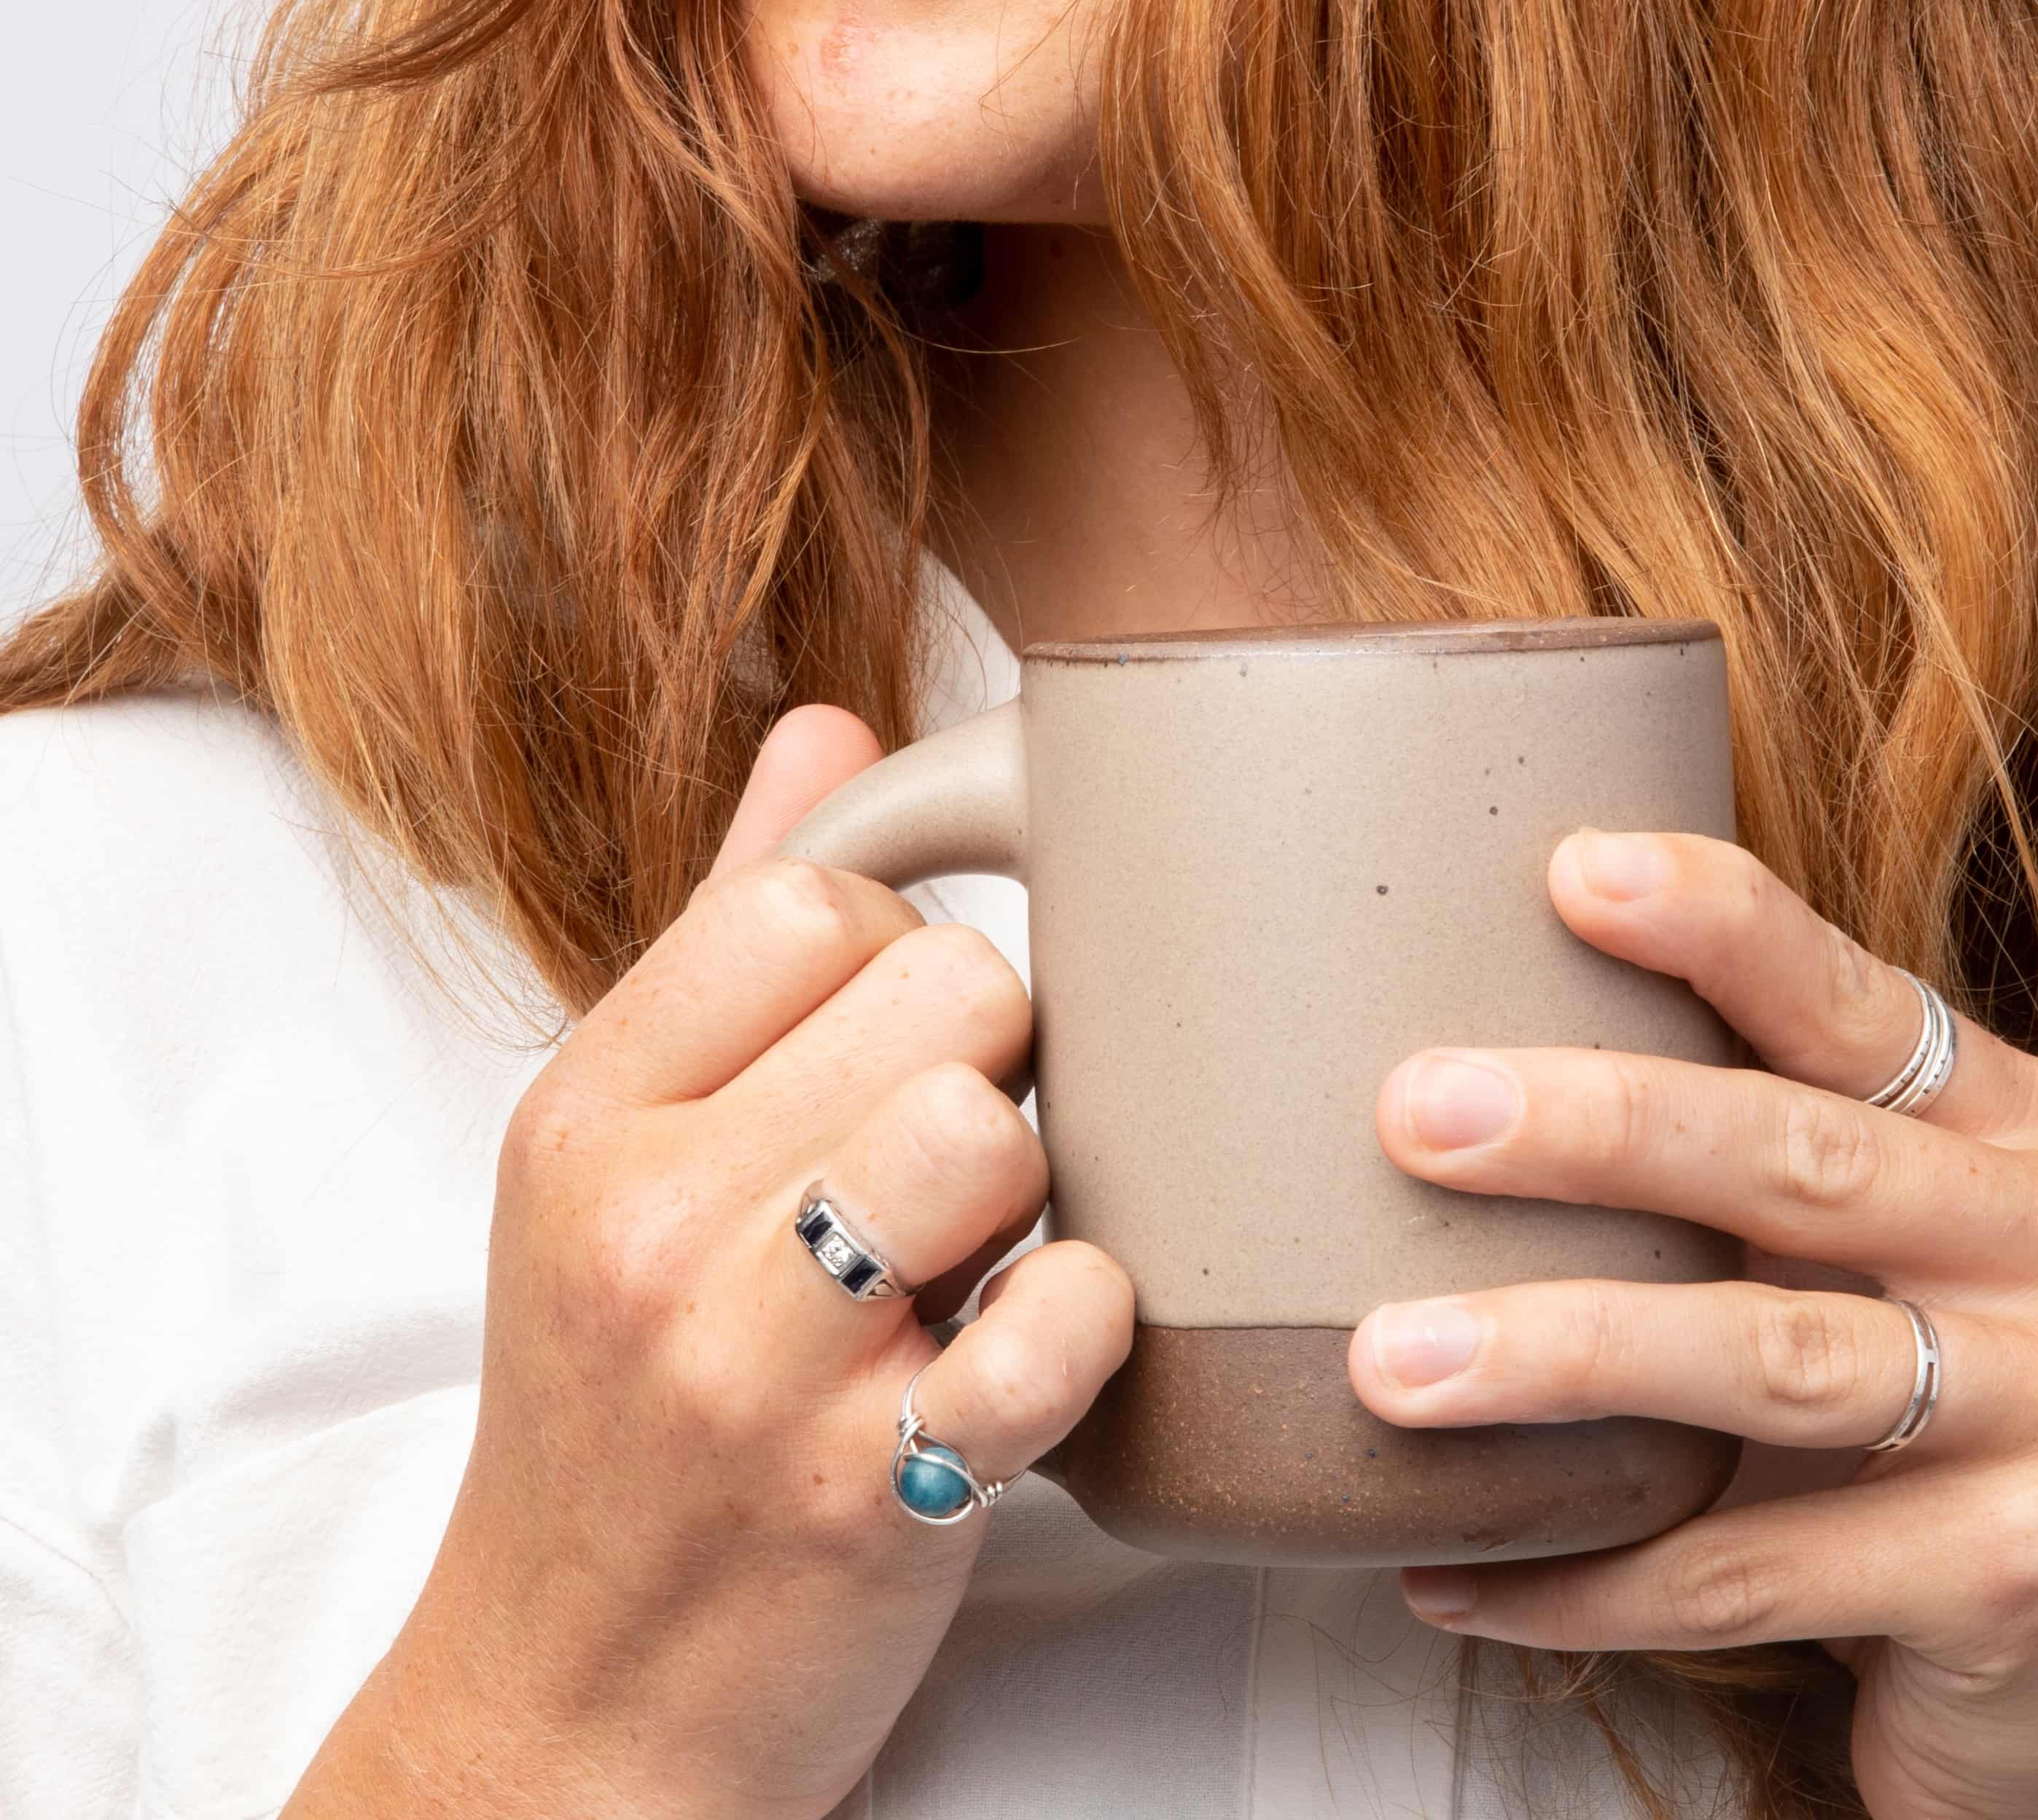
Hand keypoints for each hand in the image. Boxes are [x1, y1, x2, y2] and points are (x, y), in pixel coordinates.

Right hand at [288, 708, 1132, 1819]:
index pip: (821, 891)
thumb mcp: (615, 1150)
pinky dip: (1083, 1328)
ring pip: (1002, 1128)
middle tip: (944, 1156)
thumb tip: (836, 716)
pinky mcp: (874, 1493)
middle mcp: (650, 1226)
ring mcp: (755, 1366)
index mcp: (587, 1111)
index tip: (875, 1048)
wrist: (572, 1704)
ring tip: (974, 1251)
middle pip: (954, 983)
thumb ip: (729, 922)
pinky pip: (1063, 1321)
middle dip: (987, 1057)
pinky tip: (1021, 1353)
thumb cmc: (618, 1398)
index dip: (899, 946)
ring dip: (1036, 1187)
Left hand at [1347, 832, 2037, 1819]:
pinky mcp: (2024, 1579)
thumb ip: (1769, 1160)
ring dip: (1562, 1354)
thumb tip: (1474, 1068)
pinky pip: (1751, 1575)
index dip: (1724, 930)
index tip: (1575, 871)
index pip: (1864, 1007)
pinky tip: (1453, 1569)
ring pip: (1774, 1362)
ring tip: (1391, 1362)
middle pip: (1807, 1163)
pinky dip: (1585, 1576)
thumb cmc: (1935, 1421)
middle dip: (1597, 1130)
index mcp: (2036, 1132)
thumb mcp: (1895, 1259)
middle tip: (1415, 1114)